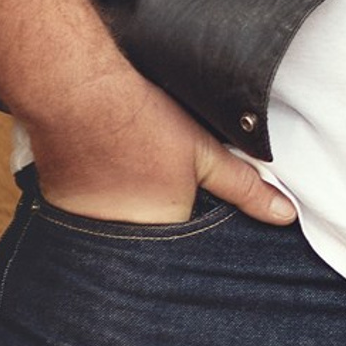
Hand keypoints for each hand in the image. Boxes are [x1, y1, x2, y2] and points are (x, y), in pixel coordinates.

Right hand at [22, 65, 297, 225]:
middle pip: (150, 246)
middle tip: (157, 189)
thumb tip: (286, 216)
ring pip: (117, 238)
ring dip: (126, 220)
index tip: (192, 215)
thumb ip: (245, 188)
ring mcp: (85, 233)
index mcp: (162, 234)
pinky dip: (95, 209)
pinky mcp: (59, 216)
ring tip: (131, 183)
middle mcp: (120, 245)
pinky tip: (103, 180)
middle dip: (159, 232)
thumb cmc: (143, 122)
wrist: (78, 94)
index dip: (193, 231)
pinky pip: (85, 224)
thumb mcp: (204, 153)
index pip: (186, 250)